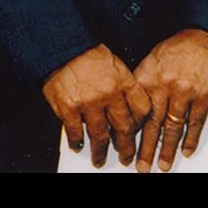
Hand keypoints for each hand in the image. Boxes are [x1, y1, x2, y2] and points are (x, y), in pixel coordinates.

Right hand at [42, 44, 151, 168]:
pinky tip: (79, 145)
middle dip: (126, 146)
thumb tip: (129, 109)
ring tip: (101, 159)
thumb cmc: (90, 55)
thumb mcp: (117, 65)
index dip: (141, 123)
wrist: (65, 48)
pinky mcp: (68, 109)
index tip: (138, 131)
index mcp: (124, 81)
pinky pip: (76, 132)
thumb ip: (125, 86)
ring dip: (101, 151)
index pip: (142, 109)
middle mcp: (109, 94)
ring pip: (100, 135)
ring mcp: (88, 103)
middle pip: (123, 128)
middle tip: (126, 156)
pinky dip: (77, 142)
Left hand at [134, 29, 207, 172]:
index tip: (127, 148)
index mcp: (149, 77)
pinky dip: (192, 138)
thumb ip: (142, 84)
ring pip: (175, 127)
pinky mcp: (205, 96)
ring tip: (164, 164)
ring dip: (168, 149)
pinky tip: (187, 150)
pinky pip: (196, 122)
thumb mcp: (152, 59)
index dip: (132, 133)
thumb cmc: (178, 47)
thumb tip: (132, 109)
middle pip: (154, 124)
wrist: (206, 36)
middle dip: (147, 149)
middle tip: (142, 166)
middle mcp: (166, 86)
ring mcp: (186, 92)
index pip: (138, 112)